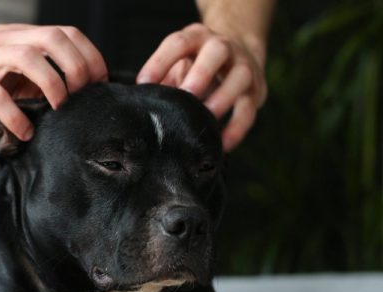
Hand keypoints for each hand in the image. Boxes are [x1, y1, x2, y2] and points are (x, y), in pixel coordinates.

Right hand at [0, 24, 107, 139]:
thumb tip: (63, 97)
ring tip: (59, 109)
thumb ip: (32, 74)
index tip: (99, 82)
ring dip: (52, 84)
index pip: (66, 33)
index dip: (89, 55)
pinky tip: (24, 132)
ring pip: (28, 58)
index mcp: (20, 35)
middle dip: (77, 66)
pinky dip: (14, 115)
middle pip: (54, 38)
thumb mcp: (4, 61)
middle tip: (82, 95)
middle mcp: (8, 41)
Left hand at [137, 23, 266, 151]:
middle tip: (186, 95)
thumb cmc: (196, 65)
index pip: (179, 43)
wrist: (238, 56)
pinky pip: (249, 110)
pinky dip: (236, 129)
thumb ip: (164, 81)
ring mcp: (243, 66)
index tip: (144, 84)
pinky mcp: (256, 90)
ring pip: (240, 77)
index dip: (160, 62)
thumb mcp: (179, 65)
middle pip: (217, 51)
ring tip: (205, 121)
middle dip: (201, 74)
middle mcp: (222, 46)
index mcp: (197, 38)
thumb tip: (146, 107)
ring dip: (223, 99)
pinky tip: (222, 144)